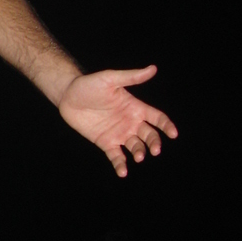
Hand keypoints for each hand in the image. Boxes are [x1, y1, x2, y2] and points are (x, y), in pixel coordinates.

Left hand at [58, 65, 177, 176]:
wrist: (68, 96)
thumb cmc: (89, 84)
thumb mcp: (110, 79)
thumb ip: (131, 77)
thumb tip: (153, 68)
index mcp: (135, 107)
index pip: (157, 118)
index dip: (166, 126)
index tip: (173, 134)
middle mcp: (130, 122)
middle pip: (149, 135)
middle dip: (154, 143)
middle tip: (154, 150)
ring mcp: (118, 134)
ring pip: (135, 147)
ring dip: (139, 153)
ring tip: (138, 157)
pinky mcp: (105, 143)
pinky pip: (116, 156)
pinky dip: (121, 165)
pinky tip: (123, 172)